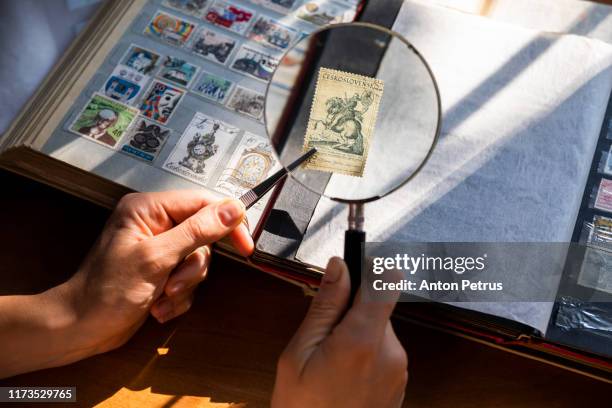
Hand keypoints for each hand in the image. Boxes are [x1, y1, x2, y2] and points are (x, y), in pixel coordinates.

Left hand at [0, 190, 253, 377]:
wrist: (81, 329)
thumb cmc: (109, 290)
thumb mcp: (157, 258)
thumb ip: (197, 231)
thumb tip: (235, 209)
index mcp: (149, 209)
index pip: (202, 203)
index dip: (227, 223)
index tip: (245, 248)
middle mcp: (155, 223)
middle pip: (203, 236)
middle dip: (192, 267)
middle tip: (174, 284)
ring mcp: (159, 248)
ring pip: (197, 261)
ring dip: (184, 285)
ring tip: (161, 299)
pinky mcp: (161, 271)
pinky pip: (187, 279)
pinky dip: (178, 297)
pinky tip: (157, 309)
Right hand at [272, 258, 407, 407]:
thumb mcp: (298, 354)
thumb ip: (324, 306)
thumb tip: (339, 266)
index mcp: (362, 339)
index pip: (385, 280)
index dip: (372, 266)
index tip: (356, 264)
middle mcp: (390, 351)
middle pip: (378, 305)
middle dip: (352, 309)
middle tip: (323, 334)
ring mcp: (399, 369)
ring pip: (379, 329)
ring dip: (357, 334)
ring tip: (329, 363)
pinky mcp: (400, 382)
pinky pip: (383, 351)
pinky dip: (364, 353)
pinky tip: (342, 376)